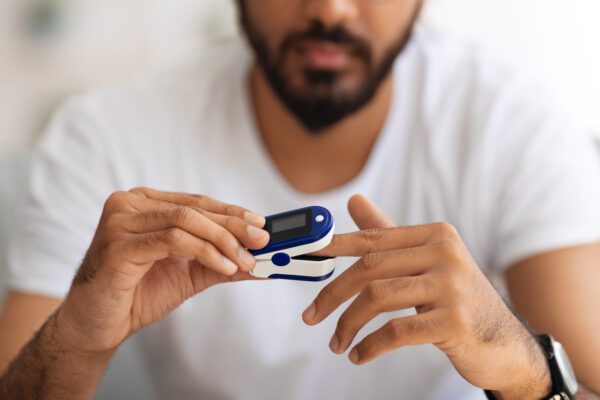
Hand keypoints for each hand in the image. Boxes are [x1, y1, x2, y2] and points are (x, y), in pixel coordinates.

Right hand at [57, 188, 269, 355]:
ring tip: (245, 260)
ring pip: (186, 220)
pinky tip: (224, 267)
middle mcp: (128, 204)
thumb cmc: (138, 294)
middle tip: (263, 241)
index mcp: (143, 203)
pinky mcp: (118, 245)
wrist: (98, 325)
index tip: (262, 225)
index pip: (196, 202)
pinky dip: (205, 252)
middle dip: (234, 226)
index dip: (232, 212)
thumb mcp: (189, 273)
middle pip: (194, 209)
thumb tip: (262, 260)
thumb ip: (222, 261)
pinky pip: (173, 240)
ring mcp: (120, 221)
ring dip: (222, 241)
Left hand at [303, 195, 550, 397]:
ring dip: (347, 325)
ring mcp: (451, 287)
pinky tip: (360, 355)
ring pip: (377, 298)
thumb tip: (354, 201)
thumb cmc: (457, 301)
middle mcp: (444, 254)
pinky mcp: (454, 321)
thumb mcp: (426, 264)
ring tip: (337, 344)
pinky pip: (396, 331)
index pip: (372, 238)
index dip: (333, 246)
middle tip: (311, 317)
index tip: (304, 253)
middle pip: (369, 268)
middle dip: (332, 295)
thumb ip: (389, 234)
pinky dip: (370, 346)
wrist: (504, 344)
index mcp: (435, 235)